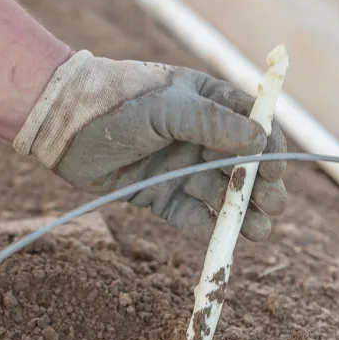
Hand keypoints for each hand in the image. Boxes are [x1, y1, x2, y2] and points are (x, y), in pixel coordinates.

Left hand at [14, 50, 287, 241]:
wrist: (62, 126)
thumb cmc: (117, 103)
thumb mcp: (167, 107)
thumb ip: (213, 123)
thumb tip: (261, 140)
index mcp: (209, 103)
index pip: (255, 126)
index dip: (270, 148)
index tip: (276, 169)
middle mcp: (201, 137)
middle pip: (245, 166)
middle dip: (261, 187)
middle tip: (271, 205)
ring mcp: (181, 168)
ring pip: (222, 195)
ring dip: (242, 212)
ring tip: (258, 230)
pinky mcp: (160, 196)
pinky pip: (192, 216)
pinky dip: (208, 227)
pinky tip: (223, 236)